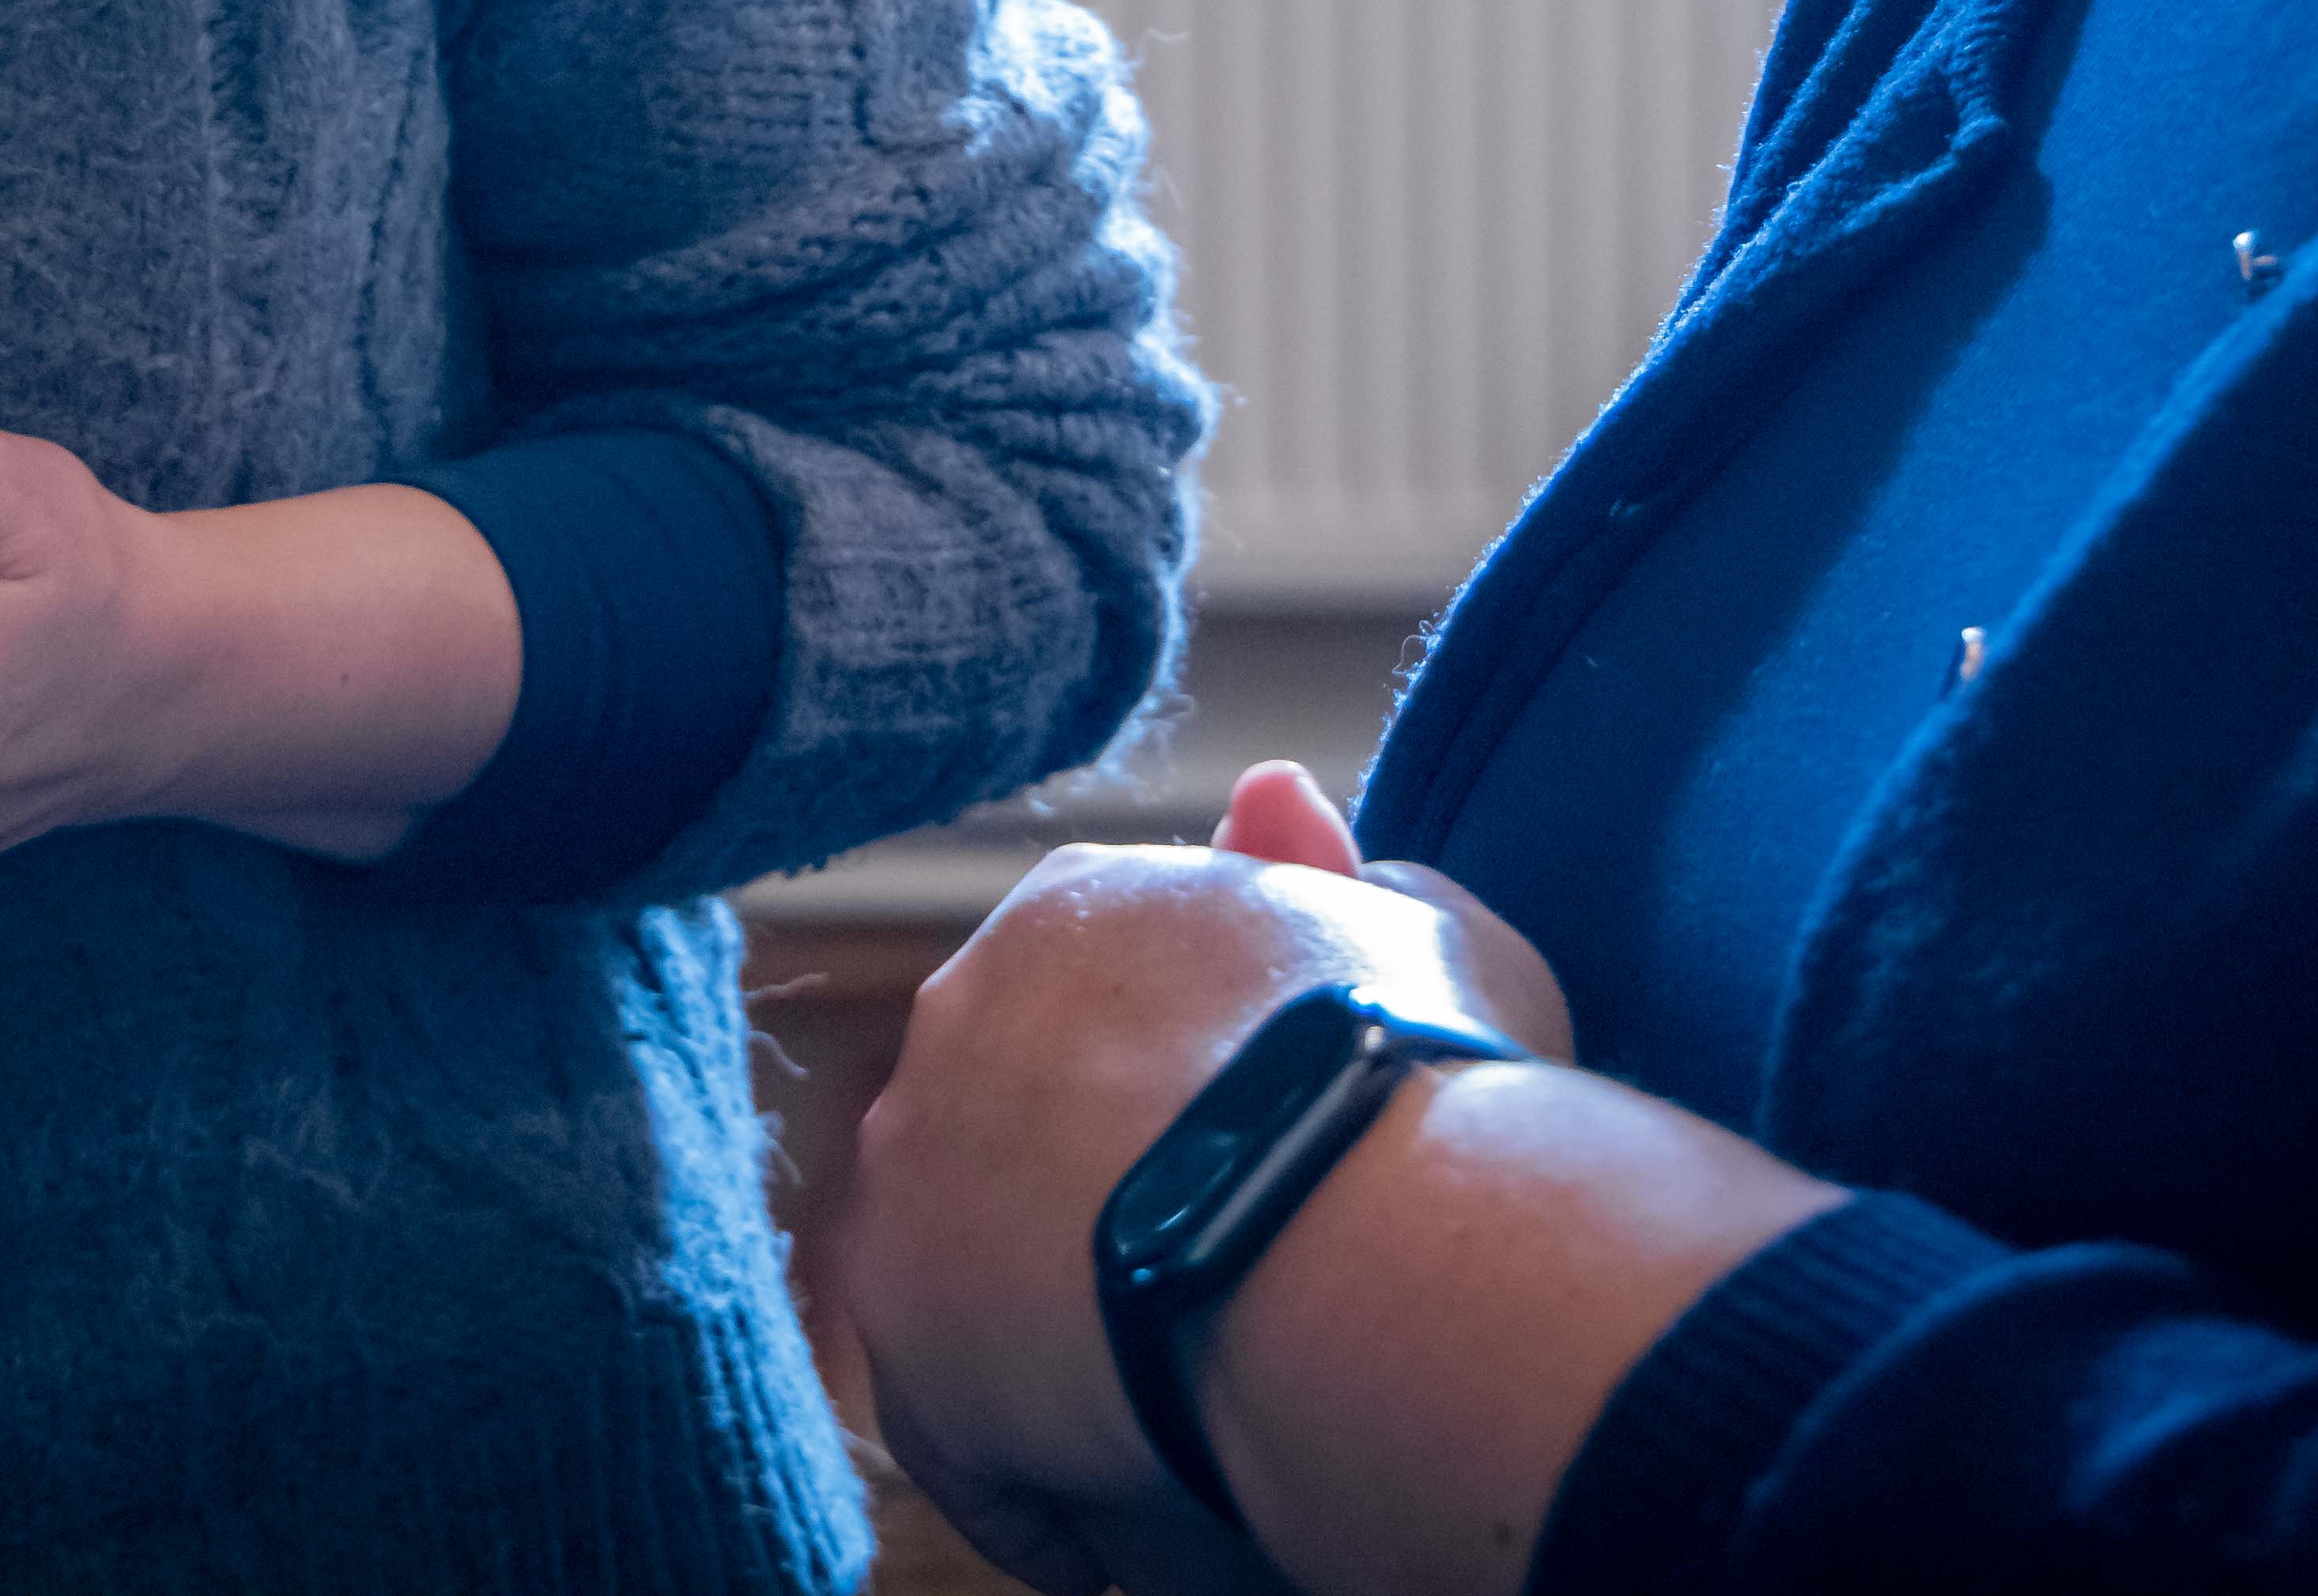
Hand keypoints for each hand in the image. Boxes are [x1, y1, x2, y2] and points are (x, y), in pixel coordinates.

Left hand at [843, 772, 1572, 1594]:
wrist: (1351, 1226)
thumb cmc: (1416, 1075)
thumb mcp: (1416, 927)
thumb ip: (1332, 870)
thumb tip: (1269, 795)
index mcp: (1083, 906)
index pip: (1106, 1001)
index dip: (1180, 1101)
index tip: (1246, 1173)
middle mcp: (966, 1005)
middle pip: (1022, 1123)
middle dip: (1095, 1201)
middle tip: (1211, 1296)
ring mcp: (915, 1155)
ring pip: (974, 1266)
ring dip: (1049, 1338)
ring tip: (1168, 1418)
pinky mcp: (901, 1316)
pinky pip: (957, 1422)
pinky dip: (1035, 1479)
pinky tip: (1117, 1536)